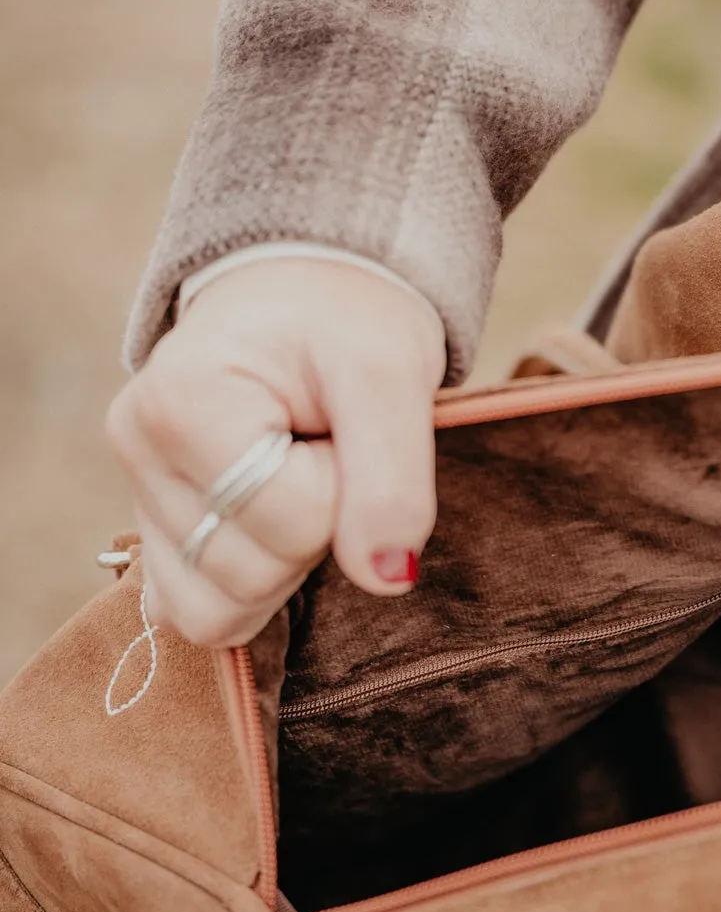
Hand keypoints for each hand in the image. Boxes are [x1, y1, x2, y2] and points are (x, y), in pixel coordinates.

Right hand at [106, 261, 445, 646]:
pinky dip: (250, 594)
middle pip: (253, 575)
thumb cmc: (345, 323)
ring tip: (297, 480)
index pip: (295, 519)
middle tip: (322, 450)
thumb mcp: (391, 370)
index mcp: (181, 400)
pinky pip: (198, 618)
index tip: (341, 425)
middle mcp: (135, 451)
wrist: (305, 292)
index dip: (347, 485)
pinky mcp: (151, 537)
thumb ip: (394, 477)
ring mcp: (136, 498)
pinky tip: (272, 528)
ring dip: (289, 564)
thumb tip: (386, 576)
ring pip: (222, 613)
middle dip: (319, 526)